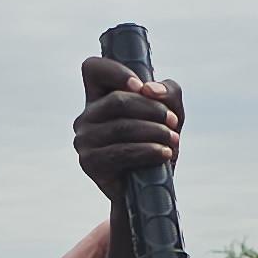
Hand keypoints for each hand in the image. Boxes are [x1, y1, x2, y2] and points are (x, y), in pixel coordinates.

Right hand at [73, 54, 183, 200]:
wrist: (148, 189)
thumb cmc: (156, 144)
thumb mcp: (169, 113)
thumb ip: (167, 93)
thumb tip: (150, 89)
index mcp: (99, 97)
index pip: (92, 68)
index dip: (115, 71)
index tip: (140, 86)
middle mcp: (86, 116)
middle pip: (117, 100)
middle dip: (152, 109)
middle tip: (173, 122)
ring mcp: (84, 140)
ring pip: (121, 126)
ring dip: (155, 131)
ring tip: (173, 140)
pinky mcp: (89, 162)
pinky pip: (121, 152)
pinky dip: (148, 151)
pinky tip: (164, 154)